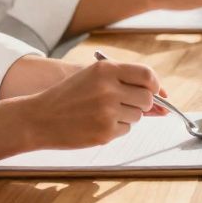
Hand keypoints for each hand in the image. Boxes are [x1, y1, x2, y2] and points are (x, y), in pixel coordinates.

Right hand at [24, 60, 166, 149]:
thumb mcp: (92, 77)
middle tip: (124, 104)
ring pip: (137, 116)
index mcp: (106, 70)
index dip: (154, 84)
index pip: (147, 74)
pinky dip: (116, 128)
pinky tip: (97, 124)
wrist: (39, 118)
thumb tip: (162, 95)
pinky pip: (126, 130)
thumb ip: (125, 80)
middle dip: (141, 103)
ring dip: (127, 116)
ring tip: (102, 113)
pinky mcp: (105, 132)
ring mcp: (107, 112)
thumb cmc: (68, 95)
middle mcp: (109, 89)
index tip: (153, 90)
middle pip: (146, 98)